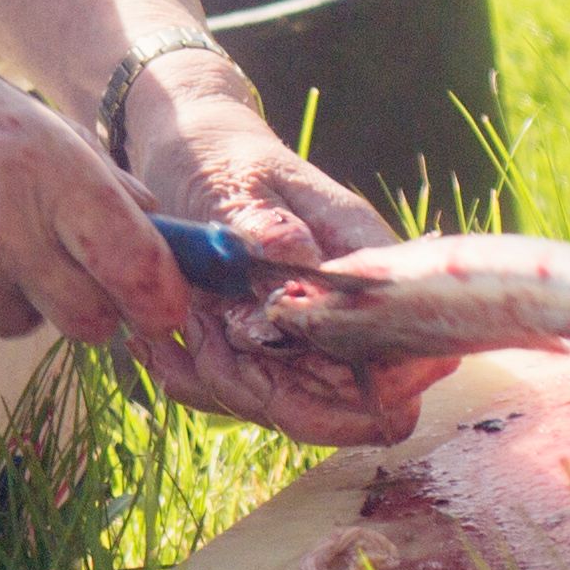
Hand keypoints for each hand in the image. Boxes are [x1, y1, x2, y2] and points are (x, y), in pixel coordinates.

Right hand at [0, 34, 194, 350]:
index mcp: (38, 161)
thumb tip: (142, 212)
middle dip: (90, 305)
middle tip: (63, 273)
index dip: (162, 294)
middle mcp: (3, 227)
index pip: (133, 256)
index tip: (169, 309)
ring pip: (21, 319)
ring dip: (10, 292)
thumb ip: (71, 158)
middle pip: (91, 316)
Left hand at [119, 73, 443, 449]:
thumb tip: (294, 256)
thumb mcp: (235, 180)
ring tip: (178, 328)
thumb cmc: (221, 159)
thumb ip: (263, 222)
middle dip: (278, 395)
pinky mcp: (268, 358)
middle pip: (355, 406)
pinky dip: (198, 383)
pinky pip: (246, 401)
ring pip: (298, 412)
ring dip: (228, 386)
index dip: (365, 380)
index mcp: (361, 262)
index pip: (410, 353)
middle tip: (206, 336)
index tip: (277, 348)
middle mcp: (348, 314)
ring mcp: (310, 343)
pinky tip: (159, 345)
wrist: (189, 157)